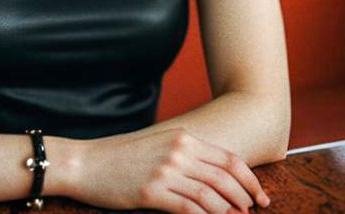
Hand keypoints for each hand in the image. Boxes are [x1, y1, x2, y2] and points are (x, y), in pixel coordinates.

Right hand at [69, 126, 270, 212]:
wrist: (85, 162)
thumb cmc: (120, 158)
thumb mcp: (157, 146)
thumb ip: (185, 155)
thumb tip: (214, 176)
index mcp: (182, 137)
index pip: (229, 159)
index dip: (249, 180)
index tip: (260, 196)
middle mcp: (178, 151)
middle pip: (226, 177)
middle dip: (246, 197)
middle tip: (254, 211)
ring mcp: (165, 171)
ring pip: (212, 195)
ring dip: (230, 212)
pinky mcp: (151, 191)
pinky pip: (190, 209)